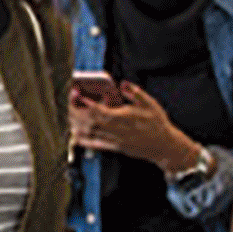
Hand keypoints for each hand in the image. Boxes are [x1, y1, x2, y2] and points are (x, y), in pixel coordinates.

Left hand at [69, 82, 198, 174]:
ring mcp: (113, 140)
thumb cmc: (157, 124)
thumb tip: (123, 84)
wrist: (163, 146)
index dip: (84, 103)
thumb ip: (135, 93)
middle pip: (88, 121)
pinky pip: (94, 144)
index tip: (76, 93)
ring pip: (89, 133)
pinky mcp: (114, 148)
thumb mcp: (150, 104)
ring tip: (69, 113)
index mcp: (123, 118)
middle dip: (75, 111)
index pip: (98, 110)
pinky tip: (74, 132)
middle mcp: (116, 130)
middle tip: (69, 100)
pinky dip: (82, 139)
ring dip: (76, 123)